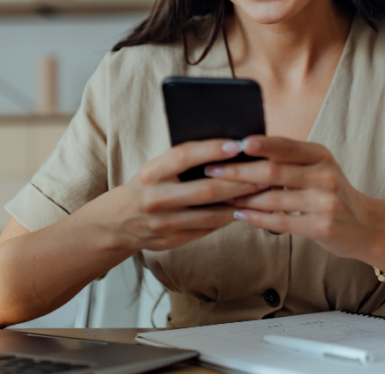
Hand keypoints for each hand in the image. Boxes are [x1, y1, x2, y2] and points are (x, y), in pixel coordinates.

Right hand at [99, 140, 265, 252]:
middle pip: (206, 190)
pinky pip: (207, 229)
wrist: (118, 222)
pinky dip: (228, 218)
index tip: (237, 144)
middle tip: (265, 174)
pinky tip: (246, 210)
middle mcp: (156, 198)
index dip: (211, 150)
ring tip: (263, 192)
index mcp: (151, 173)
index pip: (184, 157)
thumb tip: (228, 149)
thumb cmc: (148, 185)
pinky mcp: (173, 241)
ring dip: (240, 203)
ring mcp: (165, 223)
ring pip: (211, 214)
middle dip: (240, 182)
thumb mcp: (157, 168)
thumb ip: (184, 161)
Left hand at [205, 136, 384, 270]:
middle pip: (274, 171)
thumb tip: (244, 149)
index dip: (258, 144)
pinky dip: (256, 218)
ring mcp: (325, 202)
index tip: (232, 144)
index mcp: (321, 155)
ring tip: (218, 195)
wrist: (366, 226)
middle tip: (212, 170)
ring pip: (274, 198)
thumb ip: (290, 159)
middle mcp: (325, 175)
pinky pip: (281, 222)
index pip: (285, 146)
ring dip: (242, 198)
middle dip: (239, 171)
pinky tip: (238, 215)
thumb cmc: (331, 193)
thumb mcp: (319, 167)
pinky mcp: (322, 227)